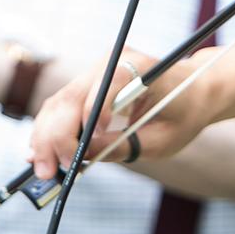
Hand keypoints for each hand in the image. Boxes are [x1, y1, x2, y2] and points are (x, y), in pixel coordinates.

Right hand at [28, 49, 213, 177]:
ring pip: (60, 102)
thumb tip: (84, 155)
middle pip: (75, 95)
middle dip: (57, 135)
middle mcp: (115, 62)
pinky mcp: (88, 86)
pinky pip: (60, 108)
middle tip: (50, 170)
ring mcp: (98, 72)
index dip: (95, 110)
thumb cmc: (184, 113)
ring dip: (46, 137)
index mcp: (143, 66)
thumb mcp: (165, 138)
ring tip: (43, 169)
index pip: (111, 80)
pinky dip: (48, 132)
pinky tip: (41, 155)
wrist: (193, 92)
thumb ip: (126, 145)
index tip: (89, 142)